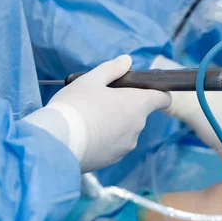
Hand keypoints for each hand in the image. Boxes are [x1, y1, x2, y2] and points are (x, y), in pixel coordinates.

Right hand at [26, 55, 170, 172]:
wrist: (58, 141)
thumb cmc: (76, 106)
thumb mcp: (91, 79)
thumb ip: (113, 69)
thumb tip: (126, 60)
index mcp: (137, 105)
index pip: (163, 99)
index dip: (157, 93)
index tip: (144, 90)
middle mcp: (137, 127)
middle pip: (138, 113)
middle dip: (125, 106)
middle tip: (100, 100)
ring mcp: (126, 146)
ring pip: (125, 130)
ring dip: (114, 123)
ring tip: (89, 118)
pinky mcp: (112, 159)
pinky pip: (114, 144)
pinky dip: (105, 139)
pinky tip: (86, 134)